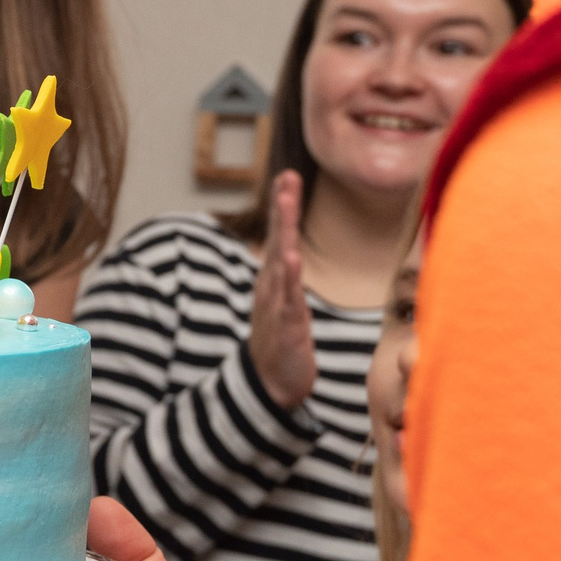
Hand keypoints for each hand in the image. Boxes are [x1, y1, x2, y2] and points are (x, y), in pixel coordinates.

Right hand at [249, 170, 315, 411]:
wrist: (271, 384)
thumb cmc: (281, 341)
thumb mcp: (286, 302)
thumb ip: (287, 276)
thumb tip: (290, 251)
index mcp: (275, 279)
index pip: (280, 235)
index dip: (283, 207)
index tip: (287, 176)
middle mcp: (272, 286)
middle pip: (278, 240)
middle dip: (282, 208)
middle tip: (286, 177)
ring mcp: (276, 304)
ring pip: (281, 261)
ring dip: (284, 231)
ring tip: (286, 204)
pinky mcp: (286, 325)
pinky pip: (287, 297)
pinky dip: (287, 277)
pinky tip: (289, 258)